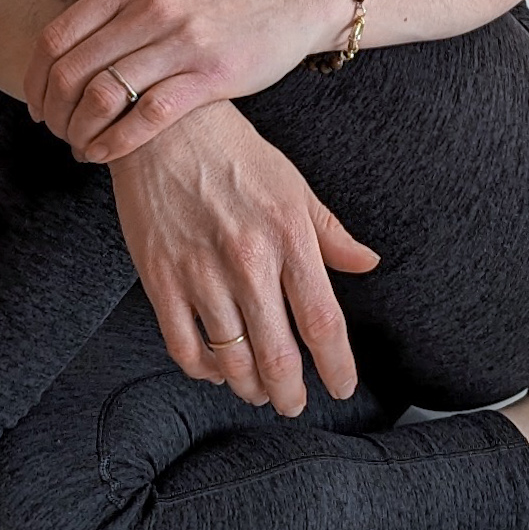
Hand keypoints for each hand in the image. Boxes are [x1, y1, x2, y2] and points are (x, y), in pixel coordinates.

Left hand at [28, 0, 341, 164]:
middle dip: (53, 110)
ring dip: (80, 130)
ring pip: (105, 94)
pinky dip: (116, 142)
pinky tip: (105, 153)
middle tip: (53, 130)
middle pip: (73, 70)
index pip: (57, 36)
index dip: (35, 77)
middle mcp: (153, 7)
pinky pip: (148, 116)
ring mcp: (182, 41)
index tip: (36, 103)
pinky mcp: (210, 76)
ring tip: (78, 144)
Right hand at [108, 104, 378, 413]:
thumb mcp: (293, 185)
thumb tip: (369, 264)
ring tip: (258, 391)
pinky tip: (217, 369)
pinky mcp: (159, 278)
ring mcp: (200, 272)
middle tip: (294, 405)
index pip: (323, 322)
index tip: (342, 388)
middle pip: (278, 355)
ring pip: (232, 360)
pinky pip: (185, 347)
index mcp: (289, 236)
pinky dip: (205, 370)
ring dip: (249, 387)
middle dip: (290, 394)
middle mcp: (248, 260)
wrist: (164, 125)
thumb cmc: (234, 153)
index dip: (337, 366)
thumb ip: (330, 233)